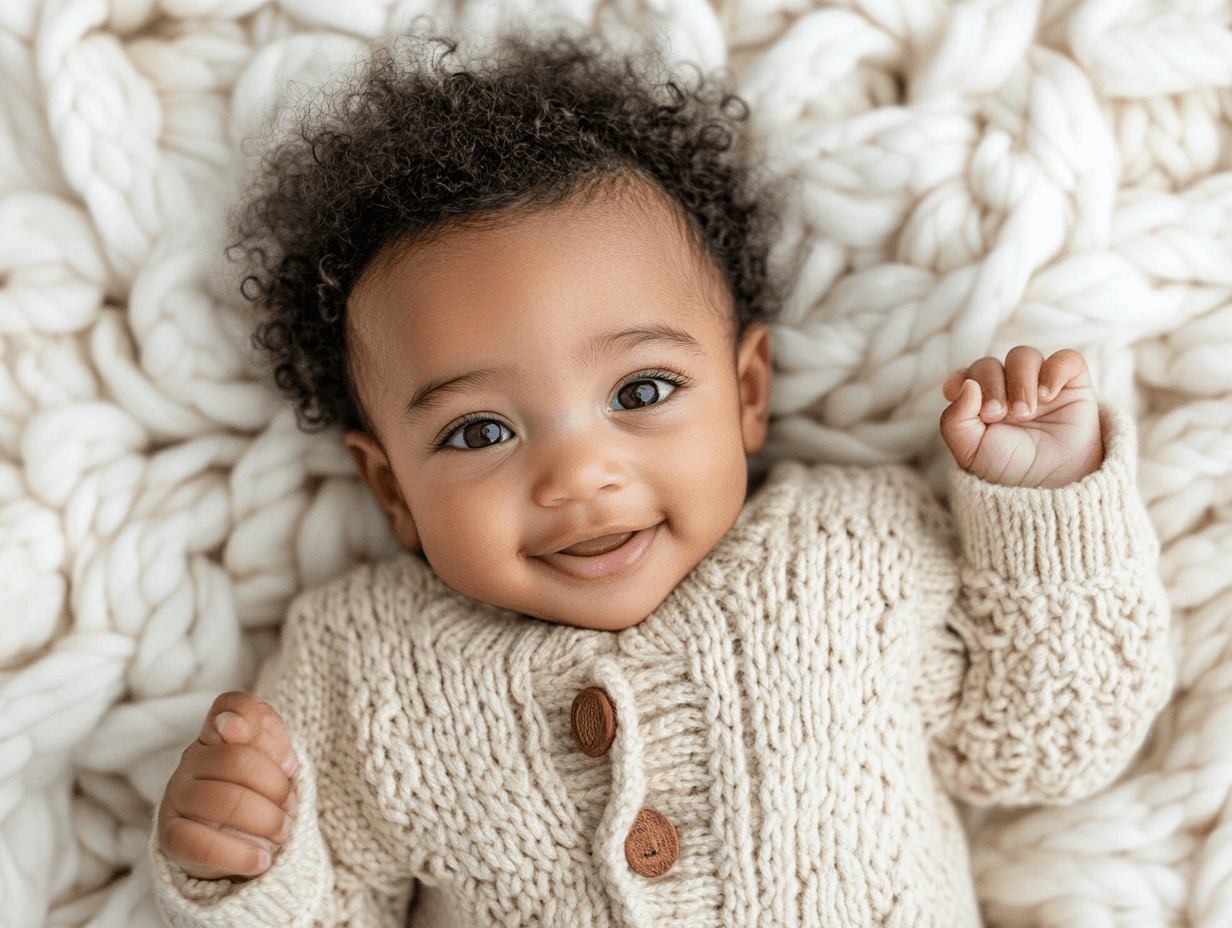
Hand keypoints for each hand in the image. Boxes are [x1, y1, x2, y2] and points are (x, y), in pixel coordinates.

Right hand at [157, 692, 299, 880]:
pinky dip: (242, 855)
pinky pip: (204, 845)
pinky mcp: (170, 836)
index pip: (231, 706)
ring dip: (267, 821)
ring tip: (282, 833)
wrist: (233, 842)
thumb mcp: (275, 763)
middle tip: (291, 807)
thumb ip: (270, 740)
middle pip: (239, 760)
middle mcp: (192, 758)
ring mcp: (177, 795)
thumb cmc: (259, 794)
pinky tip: (262, 860)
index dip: (260, 723)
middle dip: (277, 788)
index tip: (288, 761)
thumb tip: (253, 735)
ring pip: (226, 801)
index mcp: (218, 732)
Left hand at [940, 347, 1102, 487]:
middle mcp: (1006, 388)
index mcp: (979, 402)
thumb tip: (966, 384)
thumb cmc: (1010, 468)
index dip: (961, 380)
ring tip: (1025, 413)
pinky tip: (1048, 395)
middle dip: (991, 386)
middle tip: (998, 414)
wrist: (1053, 484)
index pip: (966, 375)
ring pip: (1022, 356)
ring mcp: (1038, 383)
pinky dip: (1053, 371)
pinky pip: (1064, 359)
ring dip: (1019, 381)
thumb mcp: (971, 453)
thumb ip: (955, 421)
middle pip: (989, 364)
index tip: (958, 397)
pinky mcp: (1071, 383)